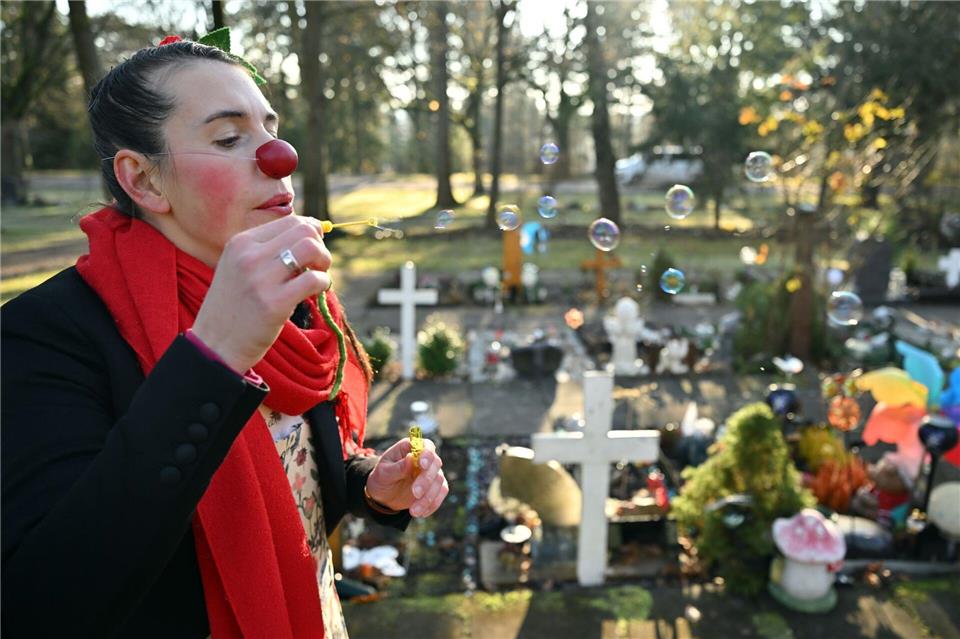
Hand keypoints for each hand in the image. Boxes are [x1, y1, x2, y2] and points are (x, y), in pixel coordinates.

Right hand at [192, 215, 330, 372]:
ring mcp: (261, 279)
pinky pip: (314, 279)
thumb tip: (312, 232)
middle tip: (317, 265)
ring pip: (311, 248)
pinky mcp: (274, 303)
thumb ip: (268, 250)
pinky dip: (323, 283)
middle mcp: (249, 255)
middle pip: (304, 230)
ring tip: (317, 276)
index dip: (310, 233)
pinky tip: (316, 292)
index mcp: (240, 243)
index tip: (312, 250)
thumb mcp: (239, 267)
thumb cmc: (234, 306)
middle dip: (320, 245)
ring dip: (324, 261)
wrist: (214, 345)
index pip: (290, 220)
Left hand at [365, 438, 447, 517]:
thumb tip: (411, 458)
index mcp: (410, 448)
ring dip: (428, 497)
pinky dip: (433, 504)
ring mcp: (431, 472)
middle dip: (426, 480)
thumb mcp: (383, 473)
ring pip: (439, 480)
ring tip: (413, 511)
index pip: (426, 446)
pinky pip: (441, 493)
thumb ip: (397, 467)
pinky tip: (421, 513)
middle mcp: (424, 458)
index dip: (427, 454)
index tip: (422, 465)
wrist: (383, 496)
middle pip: (435, 464)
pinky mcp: (435, 486)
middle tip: (415, 493)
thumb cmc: (381, 479)